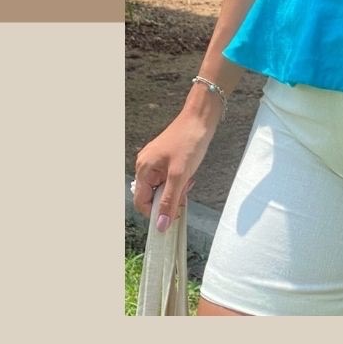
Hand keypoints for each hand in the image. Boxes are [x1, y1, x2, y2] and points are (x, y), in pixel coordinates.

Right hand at [132, 112, 212, 232]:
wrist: (201, 117)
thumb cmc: (189, 141)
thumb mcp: (179, 175)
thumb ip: (169, 201)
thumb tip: (160, 226)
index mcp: (143, 169)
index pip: (141, 202)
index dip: (156, 213)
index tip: (173, 215)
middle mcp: (145, 165)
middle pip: (151, 195)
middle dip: (168, 199)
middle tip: (184, 193)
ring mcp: (155, 161)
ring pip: (161, 187)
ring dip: (175, 190)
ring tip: (188, 181)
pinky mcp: (166, 158)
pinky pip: (168, 177)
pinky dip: (178, 181)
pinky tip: (189, 175)